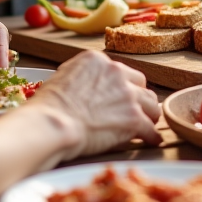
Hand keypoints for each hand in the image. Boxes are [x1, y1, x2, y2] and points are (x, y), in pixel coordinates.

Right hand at [29, 51, 160, 160]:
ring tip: (146, 125)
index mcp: (98, 61)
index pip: (120, 71)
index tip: (119, 96)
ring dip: (149, 115)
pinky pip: (151, 128)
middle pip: (140, 84)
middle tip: (134, 109)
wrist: (53, 124)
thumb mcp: (62, 76)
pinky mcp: (133, 118)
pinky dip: (151, 136)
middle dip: (138, 97)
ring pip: (151, 104)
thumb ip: (80, 75)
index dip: (121, 86)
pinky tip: (151, 140)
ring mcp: (128, 95)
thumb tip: (83, 81)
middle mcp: (116, 72)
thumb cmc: (49, 106)